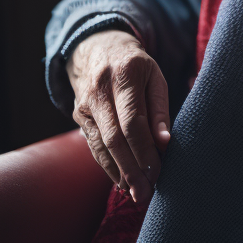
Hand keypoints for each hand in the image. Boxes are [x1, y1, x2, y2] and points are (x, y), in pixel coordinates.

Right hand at [66, 29, 170, 203]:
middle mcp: (100, 90)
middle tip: (146, 193)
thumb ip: (160, 110)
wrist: (99, 48)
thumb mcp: (155, 78)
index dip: (144, 151)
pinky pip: (93, 145)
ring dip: (118, 173)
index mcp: (124, 75)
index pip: (132, 121)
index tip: (157, 172)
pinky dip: (107, 165)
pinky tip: (121, 180)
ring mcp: (85, 103)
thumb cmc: (136, 66)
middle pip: (114, 138)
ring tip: (136, 193)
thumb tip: (165, 143)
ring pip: (100, 145)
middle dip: (131, 169)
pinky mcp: (77, 115)